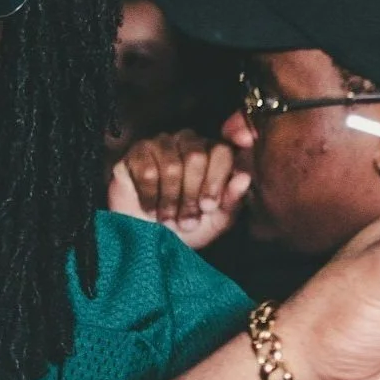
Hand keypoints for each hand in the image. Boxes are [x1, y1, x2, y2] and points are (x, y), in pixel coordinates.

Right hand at [110, 130, 249, 248]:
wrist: (150, 237)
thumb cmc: (189, 227)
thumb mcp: (217, 220)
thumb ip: (232, 199)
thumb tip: (244, 178)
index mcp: (213, 152)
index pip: (221, 152)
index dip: (215, 181)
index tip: (208, 207)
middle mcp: (188, 142)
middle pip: (196, 156)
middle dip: (191, 195)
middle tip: (187, 222)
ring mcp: (161, 144)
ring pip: (171, 165)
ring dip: (170, 200)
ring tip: (169, 221)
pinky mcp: (136, 154)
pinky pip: (146, 170)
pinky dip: (150, 196)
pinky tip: (151, 211)